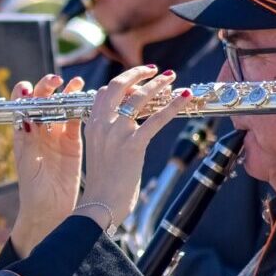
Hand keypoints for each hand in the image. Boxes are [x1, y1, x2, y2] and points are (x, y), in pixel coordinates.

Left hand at [11, 74, 85, 255]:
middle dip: (48, 87)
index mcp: (24, 133)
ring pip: (63, 107)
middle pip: (44, 101)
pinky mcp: (74, 143)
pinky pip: (77, 121)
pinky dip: (82, 110)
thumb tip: (23, 113)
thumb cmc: (33, 189)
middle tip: (56, 81)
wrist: (50, 210)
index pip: (22, 105)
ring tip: (76, 83)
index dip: (24, 93)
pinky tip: (87, 100)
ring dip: (68, 93)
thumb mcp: (28, 163)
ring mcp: (57, 136)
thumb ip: (28, 139)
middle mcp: (40, 131)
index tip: (28, 87)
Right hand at [78, 66, 190, 227]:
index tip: (138, 81)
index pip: (105, 92)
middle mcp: (102, 125)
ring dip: (158, 84)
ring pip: (139, 98)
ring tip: (171, 78)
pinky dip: (173, 105)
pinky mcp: (133, 145)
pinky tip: (184, 96)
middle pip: (119, 86)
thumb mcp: (98, 153)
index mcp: (92, 125)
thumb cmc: (102, 185)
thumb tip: (124, 130)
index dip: (124, 83)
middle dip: (138, 74)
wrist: (99, 205)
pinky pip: (156, 119)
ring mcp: (117, 133)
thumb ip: (107, 137)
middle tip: (154, 70)